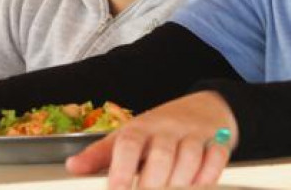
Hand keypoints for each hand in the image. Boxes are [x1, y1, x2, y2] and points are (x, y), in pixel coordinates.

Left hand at [66, 91, 237, 189]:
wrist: (204, 107)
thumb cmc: (159, 128)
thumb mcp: (128, 136)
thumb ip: (102, 154)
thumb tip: (73, 166)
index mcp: (141, 127)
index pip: (129, 144)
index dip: (122, 169)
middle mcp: (167, 129)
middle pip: (161, 155)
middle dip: (153, 183)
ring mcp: (193, 134)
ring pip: (188, 158)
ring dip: (179, 182)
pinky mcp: (217, 141)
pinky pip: (215, 158)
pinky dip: (207, 175)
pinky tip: (196, 185)